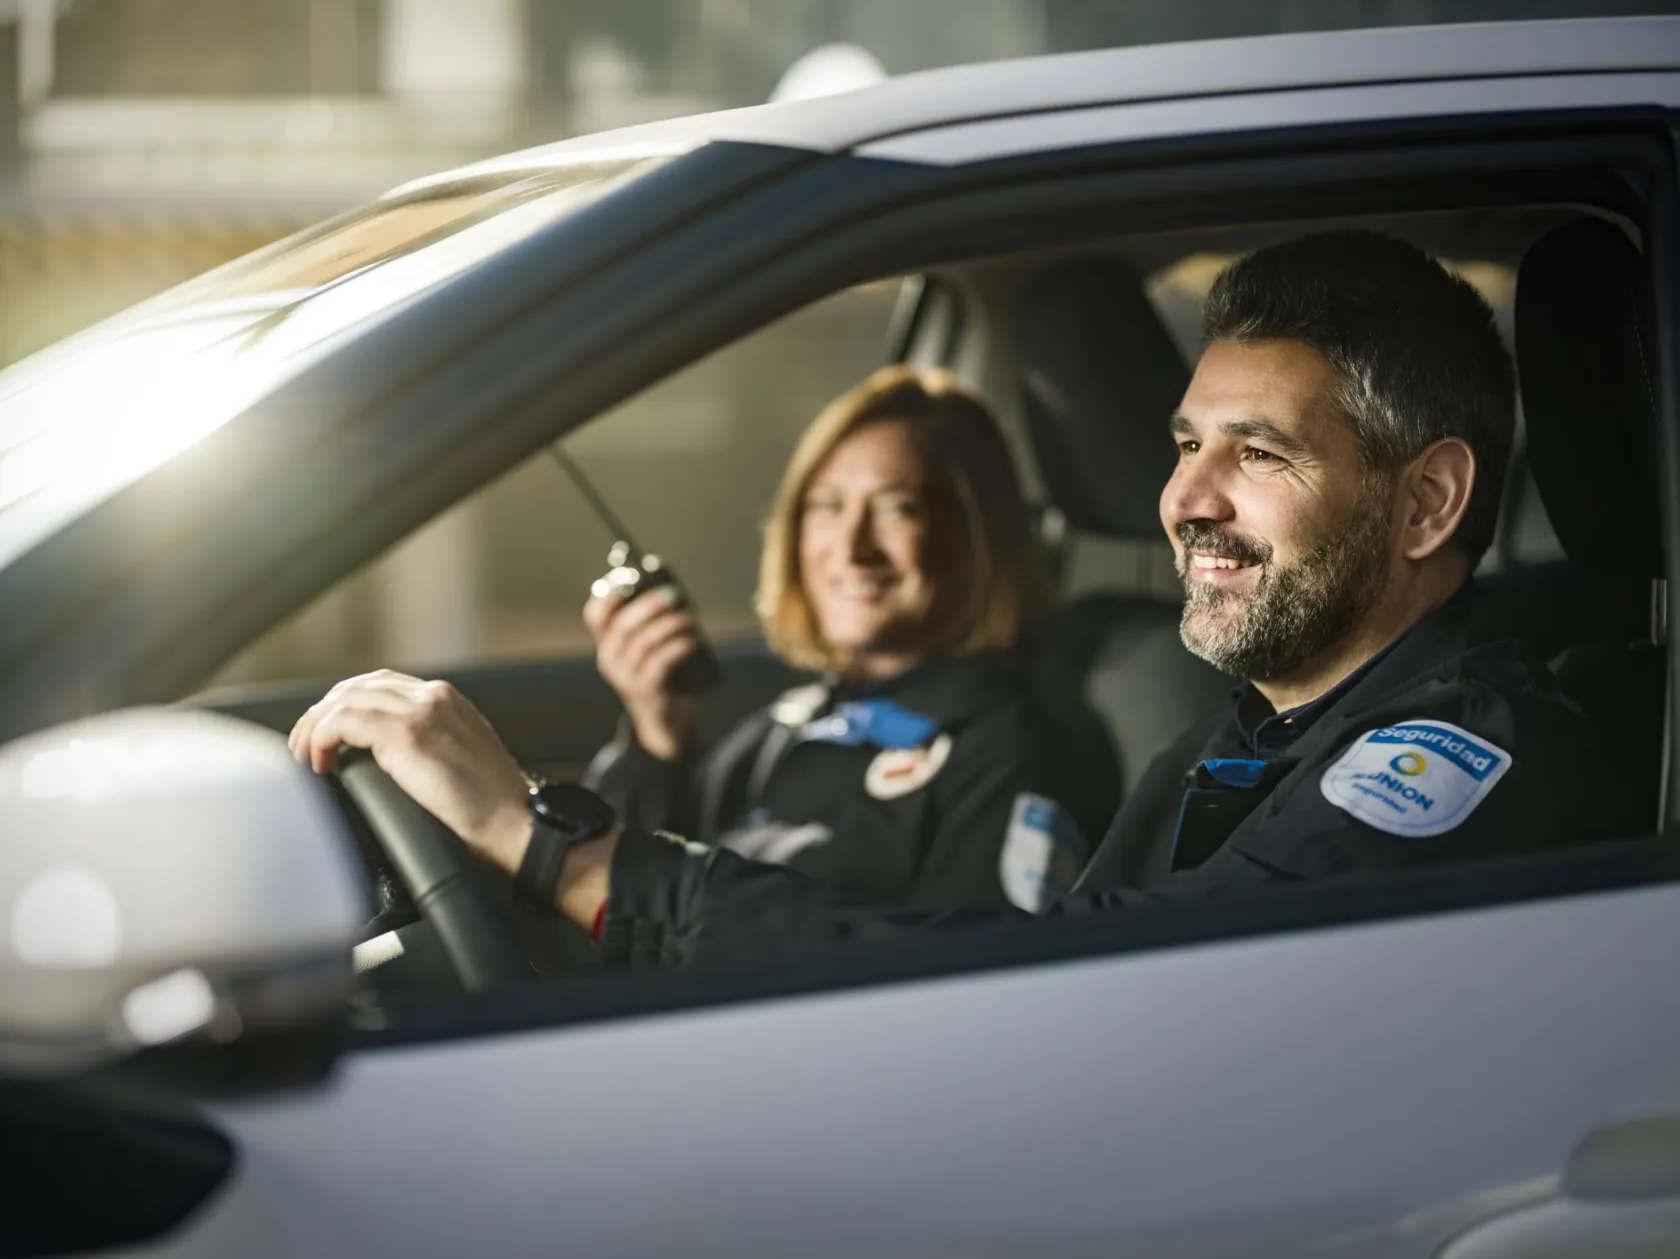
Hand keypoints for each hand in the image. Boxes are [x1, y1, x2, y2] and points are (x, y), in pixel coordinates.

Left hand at [288, 670, 531, 867]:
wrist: (515, 821)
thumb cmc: (493, 807)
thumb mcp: (460, 759)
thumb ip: (430, 744)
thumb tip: (385, 758)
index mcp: (447, 699)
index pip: (380, 684)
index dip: (345, 705)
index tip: (328, 735)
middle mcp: (434, 696)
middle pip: (356, 687)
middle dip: (322, 714)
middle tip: (306, 747)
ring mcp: (421, 711)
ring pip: (343, 700)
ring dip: (314, 727)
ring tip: (305, 757)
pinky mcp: (407, 734)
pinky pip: (342, 722)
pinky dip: (321, 739)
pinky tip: (319, 763)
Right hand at [584, 587, 697, 760]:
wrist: (661, 720)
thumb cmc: (658, 675)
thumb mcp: (645, 651)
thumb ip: (649, 626)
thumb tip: (671, 592)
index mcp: (606, 645)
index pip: (595, 616)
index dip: (609, 596)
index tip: (630, 581)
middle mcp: (610, 660)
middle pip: (624, 625)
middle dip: (650, 605)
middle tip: (673, 594)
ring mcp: (626, 676)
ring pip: (646, 642)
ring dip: (671, 625)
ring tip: (690, 619)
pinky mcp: (646, 689)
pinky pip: (661, 662)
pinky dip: (678, 647)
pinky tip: (692, 641)